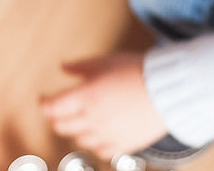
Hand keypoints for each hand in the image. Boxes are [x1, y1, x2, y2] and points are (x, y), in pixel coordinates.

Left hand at [40, 53, 168, 159]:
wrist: (170, 90)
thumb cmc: (138, 71)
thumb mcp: (106, 62)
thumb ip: (81, 67)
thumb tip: (63, 67)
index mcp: (86, 96)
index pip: (52, 107)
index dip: (44, 103)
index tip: (43, 99)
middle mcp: (93, 119)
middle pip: (61, 126)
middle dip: (55, 117)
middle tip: (58, 110)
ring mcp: (108, 135)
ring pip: (78, 140)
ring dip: (74, 130)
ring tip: (79, 121)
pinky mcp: (123, 145)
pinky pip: (100, 151)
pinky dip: (94, 144)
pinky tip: (98, 135)